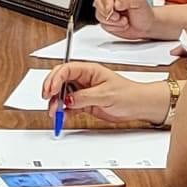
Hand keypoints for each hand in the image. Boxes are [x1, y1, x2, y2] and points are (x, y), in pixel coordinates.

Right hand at [39, 62, 171, 124]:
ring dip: (56, 102)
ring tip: (55, 111)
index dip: (55, 79)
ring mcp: (83, 91)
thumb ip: (84, 97)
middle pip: (60, 80)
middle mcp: (83, 79)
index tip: (51, 90)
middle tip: (48, 99)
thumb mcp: (106, 95)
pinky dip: (63, 111)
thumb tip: (68, 99)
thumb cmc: (128, 94)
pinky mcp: (84, 103)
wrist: (139, 106)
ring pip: (62, 94)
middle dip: (51, 89)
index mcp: (89, 70)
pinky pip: (68, 106)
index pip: (66, 70)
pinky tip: (62, 116)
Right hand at [94, 0, 160, 39]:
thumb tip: (116, 3)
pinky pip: (103, 25)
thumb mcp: (140, 2)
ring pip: (100, 16)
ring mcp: (108, 11)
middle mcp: (111, 0)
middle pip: (99, 4)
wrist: (146, 26)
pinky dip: (114, 27)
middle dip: (109, 14)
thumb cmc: (145, 12)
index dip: (106, 2)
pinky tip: (122, 25)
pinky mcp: (107, 21)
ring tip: (125, 21)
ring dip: (113, 22)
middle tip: (119, 17)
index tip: (111, 9)